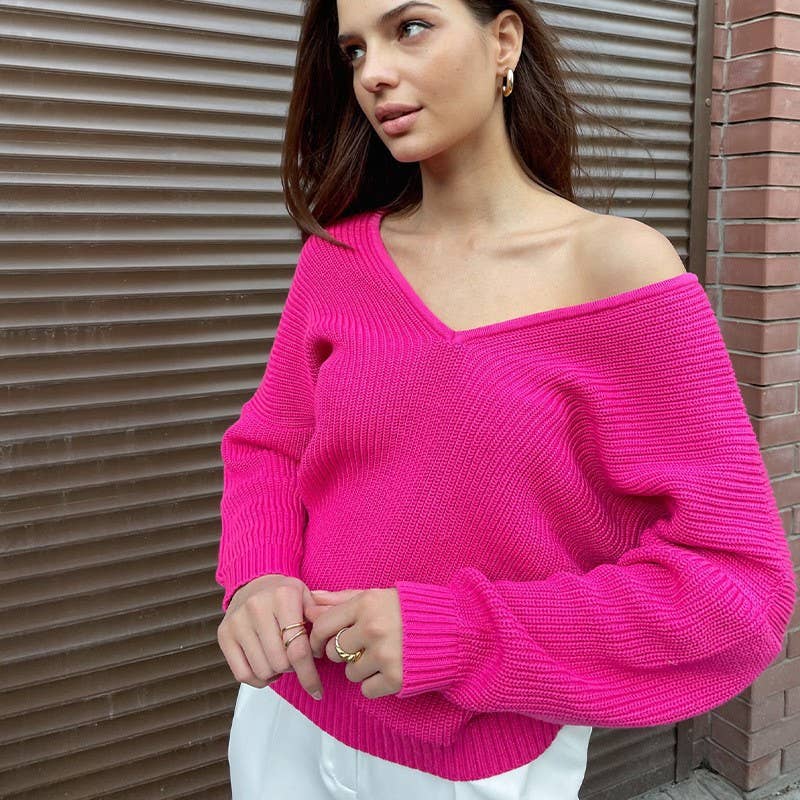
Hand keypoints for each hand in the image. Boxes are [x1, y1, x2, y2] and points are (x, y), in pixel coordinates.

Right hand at [217, 573, 328, 699]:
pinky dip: (258, 679)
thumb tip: (324, 649)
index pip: (298, 648)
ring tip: (280, 657)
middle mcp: (257, 607)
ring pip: (262, 671)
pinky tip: (266, 664)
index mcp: (283, 596)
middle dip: (293, 668)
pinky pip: (242, 674)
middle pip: (281, 663)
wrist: (253, 583)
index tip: (317, 690)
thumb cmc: (285, 596)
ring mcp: (237, 621)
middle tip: (295, 657)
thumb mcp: (307, 597)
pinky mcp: (224, 634)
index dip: (309, 674)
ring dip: (276, 673)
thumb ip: (320, 620)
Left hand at [305, 587, 402, 698]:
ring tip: (382, 656)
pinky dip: (376, 684)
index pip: (323, 625)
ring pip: (350, 672)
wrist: (454, 629)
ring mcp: (383, 654)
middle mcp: (372, 628)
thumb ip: (341, 599)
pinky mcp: (395, 678)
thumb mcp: (377, 596)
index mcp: (366, 604)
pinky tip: (390, 670)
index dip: (318, 638)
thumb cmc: (411, 610)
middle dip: (344, 652)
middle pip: (334, 652)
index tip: (324, 643)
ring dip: (361, 668)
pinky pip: (366, 690)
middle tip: (362, 647)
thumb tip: (311, 600)